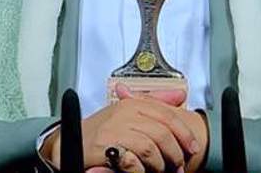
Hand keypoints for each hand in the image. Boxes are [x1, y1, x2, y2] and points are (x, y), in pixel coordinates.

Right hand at [42, 84, 207, 172]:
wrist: (68, 144)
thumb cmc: (102, 131)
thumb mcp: (128, 112)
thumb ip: (154, 103)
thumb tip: (179, 94)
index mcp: (132, 103)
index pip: (167, 114)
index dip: (184, 132)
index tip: (192, 146)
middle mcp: (123, 113)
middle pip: (162, 132)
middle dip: (175, 152)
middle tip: (178, 165)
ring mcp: (113, 129)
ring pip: (150, 147)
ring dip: (159, 164)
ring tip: (160, 170)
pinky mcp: (104, 146)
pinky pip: (132, 160)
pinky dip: (141, 170)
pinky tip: (141, 171)